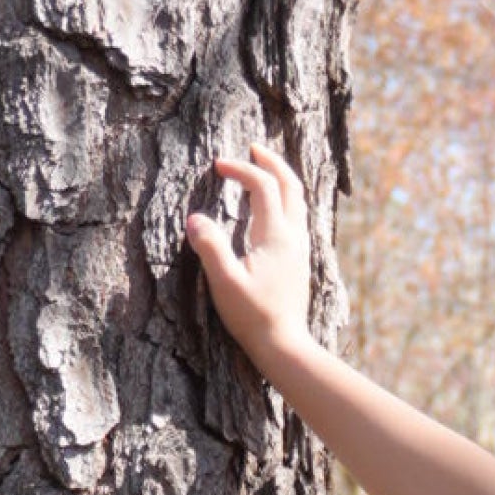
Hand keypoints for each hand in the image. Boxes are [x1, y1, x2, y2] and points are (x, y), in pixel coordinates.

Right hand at [186, 143, 315, 369]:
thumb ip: (210, 247)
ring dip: (282, 179)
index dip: (240, 169)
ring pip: (298, 201)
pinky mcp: (299, 262)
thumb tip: (194, 218)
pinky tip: (273, 209)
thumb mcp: (225, 282)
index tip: (217, 166)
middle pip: (291, 185)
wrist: (285, 346)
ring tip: (264, 170)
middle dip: (272, 162)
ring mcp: (300, 250)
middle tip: (253, 147)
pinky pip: (297, 218)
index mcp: (276, 235)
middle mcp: (293, 237)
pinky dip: (286, 200)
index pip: (263, 186)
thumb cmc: (254, 317)